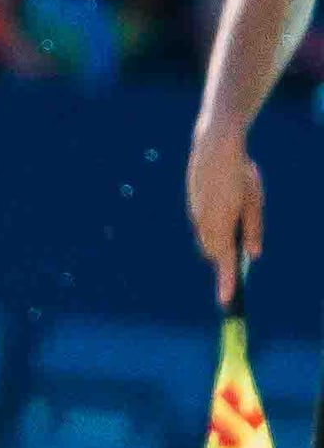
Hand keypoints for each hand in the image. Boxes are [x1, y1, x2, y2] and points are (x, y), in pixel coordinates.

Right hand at [191, 120, 267, 301]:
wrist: (213, 146)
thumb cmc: (240, 173)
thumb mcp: (255, 201)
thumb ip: (254, 229)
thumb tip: (254, 254)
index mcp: (223, 224)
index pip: (225, 262)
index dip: (227, 282)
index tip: (227, 301)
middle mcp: (205, 223)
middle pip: (214, 252)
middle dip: (225, 256)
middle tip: (244, 247)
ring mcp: (196, 214)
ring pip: (206, 238)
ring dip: (219, 237)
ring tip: (237, 212)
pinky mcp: (193, 205)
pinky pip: (202, 223)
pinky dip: (213, 224)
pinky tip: (224, 203)